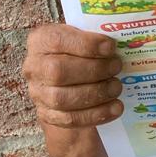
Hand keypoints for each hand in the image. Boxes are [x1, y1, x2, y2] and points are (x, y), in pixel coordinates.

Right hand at [22, 25, 123, 156]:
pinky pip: (70, 119)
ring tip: (117, 87)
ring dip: (96, 94)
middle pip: (57, 71)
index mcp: (40, 41)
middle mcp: (33, 67)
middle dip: (93, 70)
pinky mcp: (47, 115)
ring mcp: (38, 93)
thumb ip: (95, 37)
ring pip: (62, 98)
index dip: (85, 44)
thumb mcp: (83, 38)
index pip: (56, 40)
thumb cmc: (80, 53)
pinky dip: (96, 114)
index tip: (111, 47)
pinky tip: (115, 107)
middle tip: (117, 67)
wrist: (70, 82)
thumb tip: (122, 40)